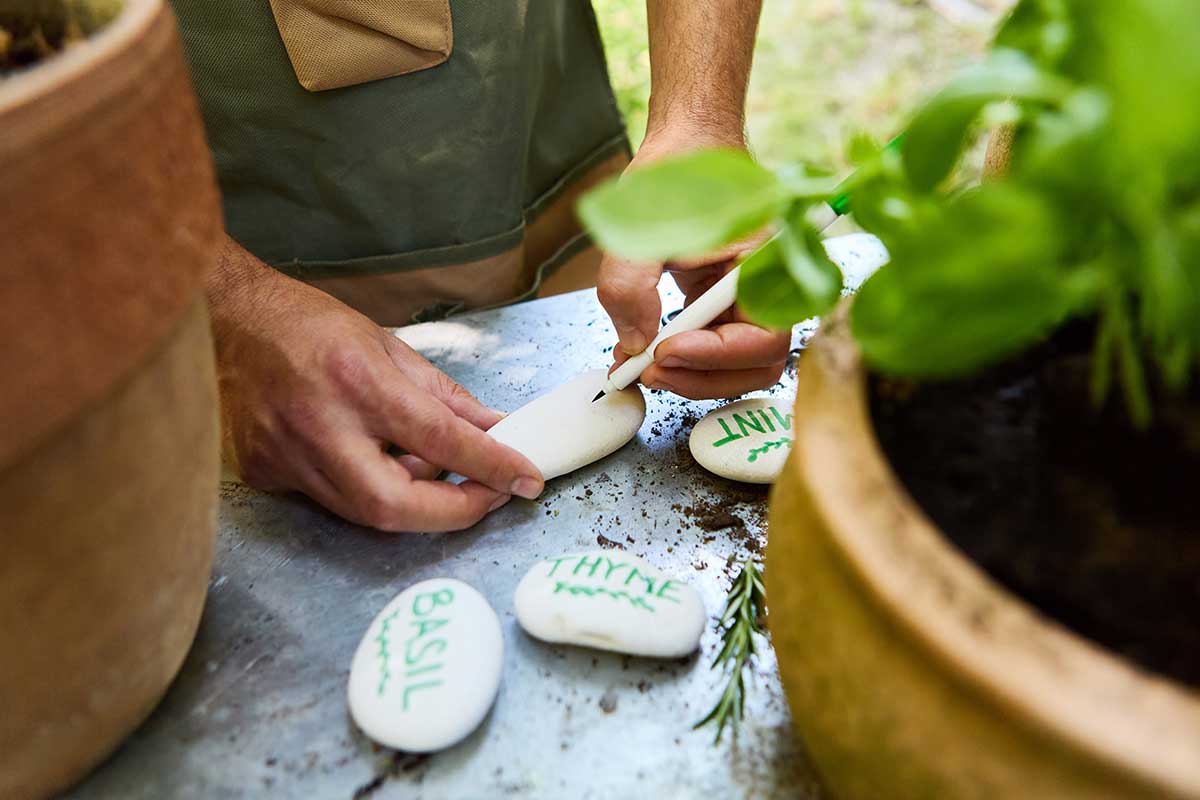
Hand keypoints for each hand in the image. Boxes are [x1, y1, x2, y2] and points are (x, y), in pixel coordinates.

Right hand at [208, 238, 544, 531]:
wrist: (230, 320)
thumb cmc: (311, 325)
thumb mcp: (391, 348)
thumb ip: (447, 399)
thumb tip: (496, 430)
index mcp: (357, 380)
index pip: (439, 439)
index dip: (491, 466)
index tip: (525, 478)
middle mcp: (318, 425)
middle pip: (394, 506)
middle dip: (453, 511)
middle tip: (488, 496)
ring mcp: (285, 456)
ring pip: (365, 512)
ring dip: (416, 502)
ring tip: (438, 471)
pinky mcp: (267, 474)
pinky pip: (334, 501)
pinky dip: (371, 490)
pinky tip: (382, 463)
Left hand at [596, 130, 790, 399]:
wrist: (685, 142)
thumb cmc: (675, 172)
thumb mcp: (640, 226)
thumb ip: (631, 285)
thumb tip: (635, 343)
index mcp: (766, 264)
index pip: (764, 336)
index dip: (716, 355)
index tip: (664, 349)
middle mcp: (765, 287)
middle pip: (756, 364)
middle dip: (702, 377)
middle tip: (647, 372)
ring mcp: (743, 299)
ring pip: (735, 365)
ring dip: (690, 377)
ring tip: (638, 368)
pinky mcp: (719, 304)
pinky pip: (709, 347)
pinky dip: (678, 361)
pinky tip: (638, 355)